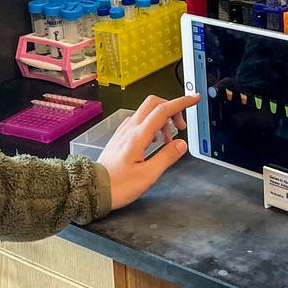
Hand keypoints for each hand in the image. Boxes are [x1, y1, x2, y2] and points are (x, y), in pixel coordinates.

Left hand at [98, 94, 197, 210]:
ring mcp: (123, 131)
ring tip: (168, 140)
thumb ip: (166, 157)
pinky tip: (154, 141)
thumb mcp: (147, 176)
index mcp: (137, 137)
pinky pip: (139, 121)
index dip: (181, 103)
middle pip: (153, 103)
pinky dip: (152, 125)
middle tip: (181, 125)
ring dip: (162, 120)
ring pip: (146, 112)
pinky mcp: (120, 137)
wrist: (94, 189)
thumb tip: (181, 144)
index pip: (162, 111)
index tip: (194, 98)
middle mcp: (129, 129)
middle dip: (172, 108)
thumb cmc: (118, 186)